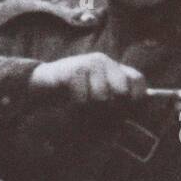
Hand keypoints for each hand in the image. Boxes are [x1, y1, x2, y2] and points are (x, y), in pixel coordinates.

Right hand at [29, 53, 146, 105]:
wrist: (43, 85)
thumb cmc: (75, 97)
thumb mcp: (98, 101)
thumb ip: (117, 107)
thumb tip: (132, 118)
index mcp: (115, 69)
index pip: (138, 81)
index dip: (135, 100)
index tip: (124, 113)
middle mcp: (105, 62)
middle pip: (122, 93)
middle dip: (111, 110)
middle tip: (97, 115)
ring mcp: (89, 63)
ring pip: (102, 98)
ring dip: (90, 112)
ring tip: (81, 110)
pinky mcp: (74, 69)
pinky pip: (83, 99)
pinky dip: (76, 109)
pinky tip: (70, 105)